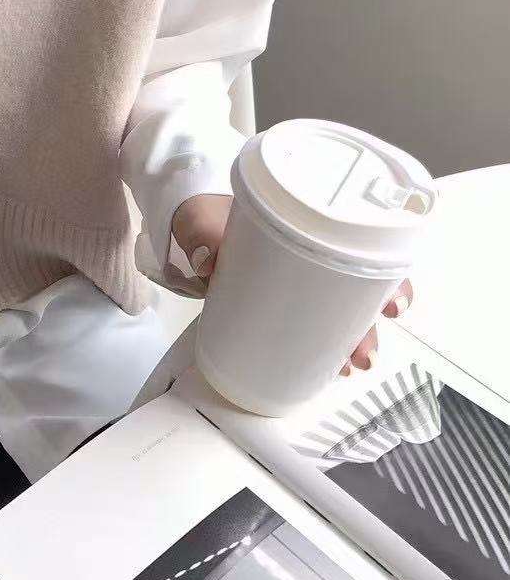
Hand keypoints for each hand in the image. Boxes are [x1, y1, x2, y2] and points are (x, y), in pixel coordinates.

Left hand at [171, 193, 413, 377]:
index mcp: (305, 224)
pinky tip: (329, 366)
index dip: (387, 277)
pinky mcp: (277, 301)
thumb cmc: (206, 213)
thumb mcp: (203, 217)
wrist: (185, 224)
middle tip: (365, 353)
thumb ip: (202, 233)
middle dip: (369, 323)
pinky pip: (309, 324)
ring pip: (339, 311)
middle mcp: (312, 253)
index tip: (393, 304)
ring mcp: (297, 279)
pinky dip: (322, 345)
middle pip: (358, 289)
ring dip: (351, 340)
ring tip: (351, 366)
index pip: (363, 248)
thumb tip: (207, 260)